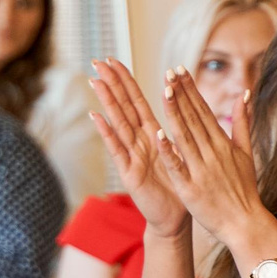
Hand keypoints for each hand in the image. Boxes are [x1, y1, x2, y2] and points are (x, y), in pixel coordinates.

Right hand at [84, 60, 189, 235]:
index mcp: (152, 134)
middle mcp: (138, 142)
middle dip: (112, 83)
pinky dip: (108, 133)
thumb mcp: (180, 152)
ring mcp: (131, 156)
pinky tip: (97, 117)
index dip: (126, 81)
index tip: (115, 60)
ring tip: (95, 81)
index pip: (137, 101)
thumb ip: (178, 130)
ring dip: (107, 101)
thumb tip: (181, 107)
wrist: (175, 217)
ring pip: (118, 123)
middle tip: (97, 61)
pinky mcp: (130, 172)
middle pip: (123, 106)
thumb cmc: (178, 186)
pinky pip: (118, 149)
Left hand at [152, 63, 274, 250]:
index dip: (190, 90)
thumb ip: (242, 123)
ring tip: (164, 92)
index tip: (179, 69)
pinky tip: (158, 134)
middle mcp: (213, 152)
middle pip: (194, 118)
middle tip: (168, 72)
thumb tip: (245, 93)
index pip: (203, 111)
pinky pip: (178, 167)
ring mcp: (202, 170)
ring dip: (175, 114)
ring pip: (185, 137)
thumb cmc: (244, 190)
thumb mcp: (246, 153)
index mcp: (223, 143)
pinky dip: (169, 151)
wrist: (245, 223)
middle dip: (180, 94)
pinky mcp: (191, 188)